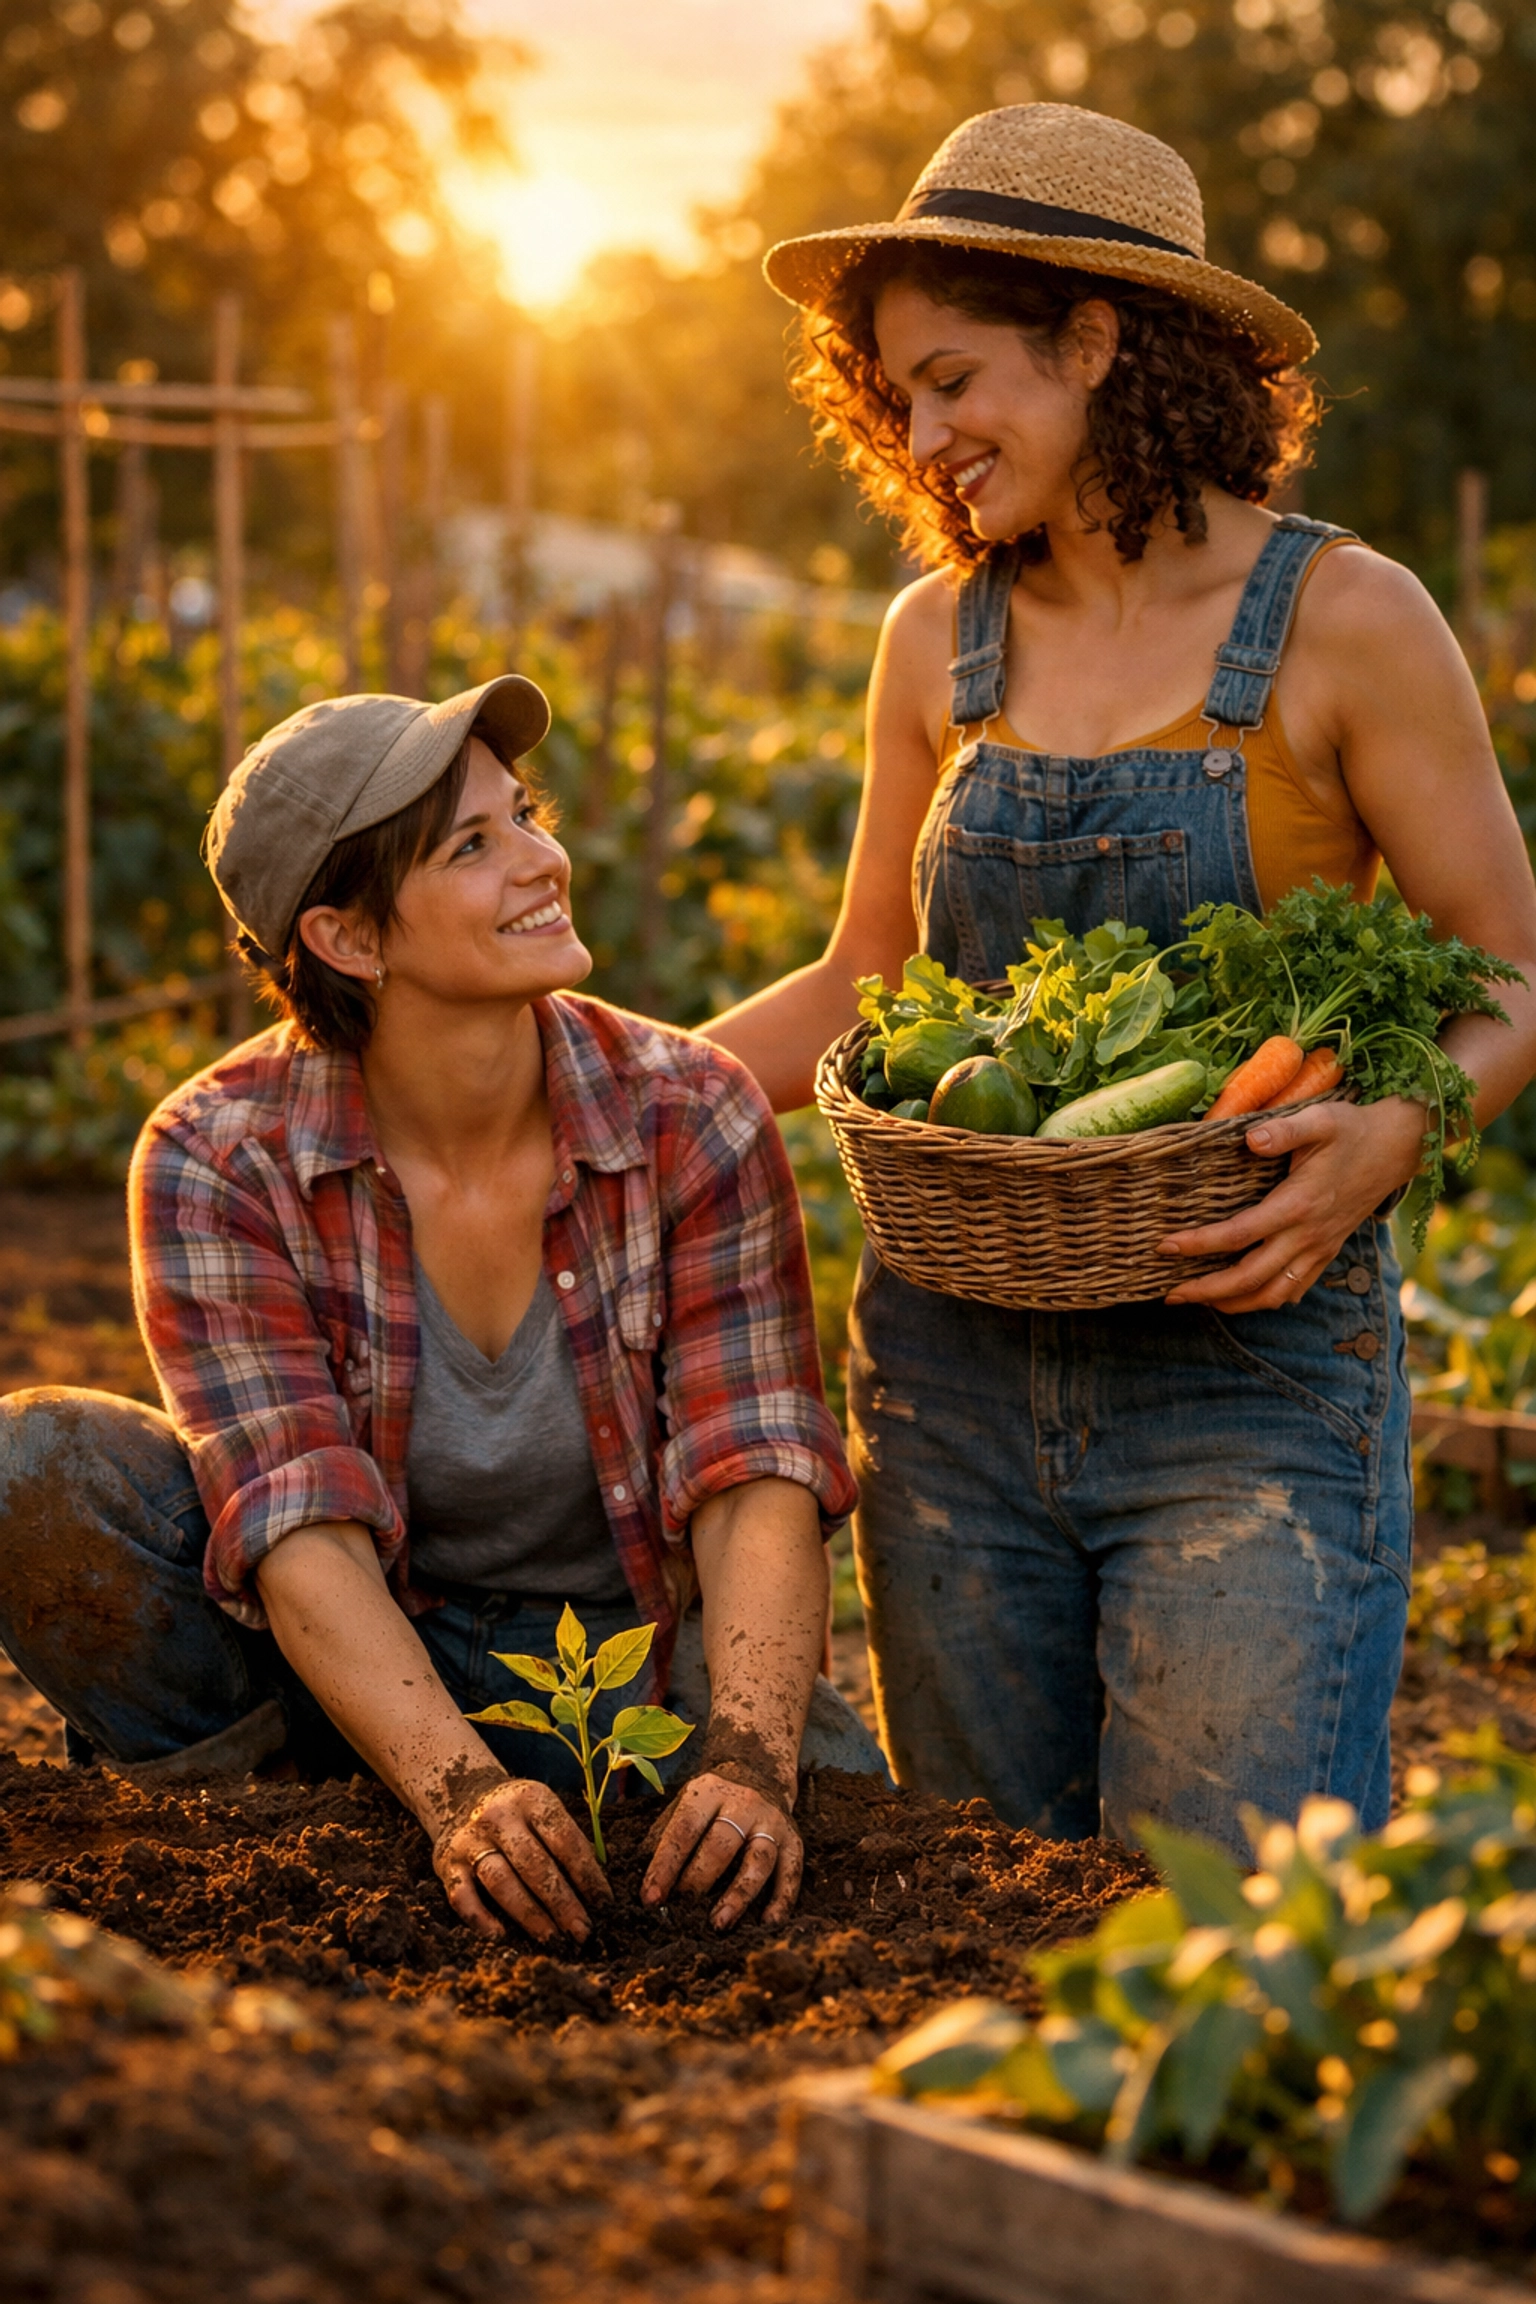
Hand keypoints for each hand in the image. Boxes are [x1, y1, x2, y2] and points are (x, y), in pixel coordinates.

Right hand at [433, 1777, 610, 1943]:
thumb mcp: (544, 1810)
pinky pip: (461, 1896)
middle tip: (583, 1932)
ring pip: (501, 1881)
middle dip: (562, 1902)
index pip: (565, 1840)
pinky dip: (480, 1918)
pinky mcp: (446, 1862)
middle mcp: (498, 1816)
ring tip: (554, 1940)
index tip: (605, 1904)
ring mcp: (469, 1839)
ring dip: (530, 1915)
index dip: (587, 1875)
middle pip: (534, 1864)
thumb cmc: (518, 1815)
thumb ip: (567, 1842)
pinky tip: (501, 1936)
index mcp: (531, 1799)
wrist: (462, 1797)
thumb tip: (597, 1892)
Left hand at [640, 1771, 802, 1930]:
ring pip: (758, 1860)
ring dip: (738, 1895)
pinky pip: (791, 1872)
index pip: (684, 1829)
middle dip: (699, 1880)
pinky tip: (768, 1923)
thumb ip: (665, 1839)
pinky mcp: (794, 1840)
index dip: (666, 1865)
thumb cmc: (710, 1804)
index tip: (651, 1898)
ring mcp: (772, 1822)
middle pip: (722, 1845)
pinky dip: (782, 1899)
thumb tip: (646, 1888)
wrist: (758, 1774)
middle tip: (682, 1911)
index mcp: (708, 1792)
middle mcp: (744, 1803)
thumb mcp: (685, 1805)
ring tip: (718, 1923)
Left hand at [1159, 1096, 1426, 1313]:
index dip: (1199, 1244)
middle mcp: (1308, 1235)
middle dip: (1206, 1290)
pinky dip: (1264, 1300)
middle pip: (1250, 1278)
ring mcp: (1319, 1249)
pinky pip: (1294, 1289)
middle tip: (1169, 1293)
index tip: (1164, 1246)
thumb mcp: (1321, 1119)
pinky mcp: (1327, 1252)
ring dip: (1233, 1303)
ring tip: (1198, 1300)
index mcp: (1299, 1205)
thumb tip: (1250, 1139)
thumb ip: (1285, 1130)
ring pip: (1273, 1294)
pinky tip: (1240, 1297)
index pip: (1239, 1234)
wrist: (1398, 1146)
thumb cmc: (1353, 1129)